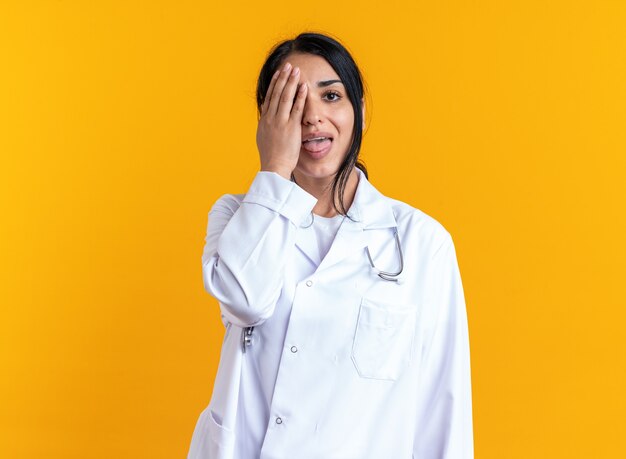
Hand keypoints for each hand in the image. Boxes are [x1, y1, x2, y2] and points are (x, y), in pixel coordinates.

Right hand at [256, 61, 307, 179]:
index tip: (278, 74)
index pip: (269, 97)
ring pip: (285, 97)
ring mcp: (280, 122)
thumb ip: (267, 125)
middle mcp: (271, 118)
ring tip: (296, 70)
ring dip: (291, 82)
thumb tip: (267, 116)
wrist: (274, 167)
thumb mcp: (264, 138)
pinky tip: (303, 87)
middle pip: (276, 93)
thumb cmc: (272, 157)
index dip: (274, 84)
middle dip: (283, 78)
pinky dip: (300, 96)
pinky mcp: (290, 128)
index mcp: (264, 121)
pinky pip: (296, 108)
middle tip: (288, 65)